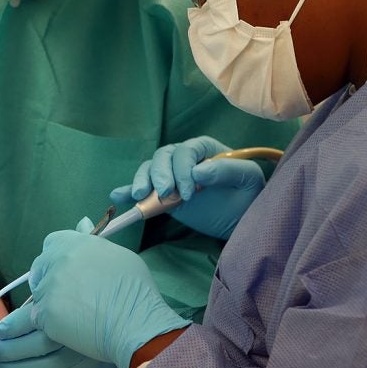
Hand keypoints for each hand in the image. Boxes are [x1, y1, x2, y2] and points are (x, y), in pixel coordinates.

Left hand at [0, 301, 116, 367]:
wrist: (128, 331)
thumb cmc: (92, 309)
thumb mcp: (70, 296)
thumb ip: (45, 300)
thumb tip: (14, 309)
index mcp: (66, 313)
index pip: (28, 321)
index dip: (5, 328)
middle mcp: (70, 339)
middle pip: (28, 346)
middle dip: (3, 349)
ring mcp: (73, 362)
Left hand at [28, 231, 188, 367]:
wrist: (135, 323)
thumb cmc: (134, 290)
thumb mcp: (118, 255)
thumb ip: (92, 241)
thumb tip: (82, 222)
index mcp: (75, 243)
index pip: (51, 243)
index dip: (55, 257)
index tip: (64, 269)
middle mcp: (59, 261)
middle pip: (40, 268)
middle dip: (47, 280)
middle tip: (67, 296)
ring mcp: (49, 287)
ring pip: (38, 295)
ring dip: (50, 304)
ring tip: (75, 315)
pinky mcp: (45, 313)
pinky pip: (38, 318)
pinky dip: (49, 324)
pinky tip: (70, 328)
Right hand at [111, 136, 264, 239]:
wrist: (243, 218)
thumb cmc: (248, 193)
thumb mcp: (247, 178)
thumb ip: (226, 170)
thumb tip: (198, 170)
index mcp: (204, 149)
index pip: (185, 151)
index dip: (182, 169)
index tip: (189, 192)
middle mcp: (184, 159)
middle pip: (163, 157)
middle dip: (160, 174)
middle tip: (166, 194)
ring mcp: (171, 177)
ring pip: (150, 170)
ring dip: (143, 181)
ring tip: (141, 196)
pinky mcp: (163, 196)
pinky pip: (143, 190)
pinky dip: (129, 191)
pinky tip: (118, 196)